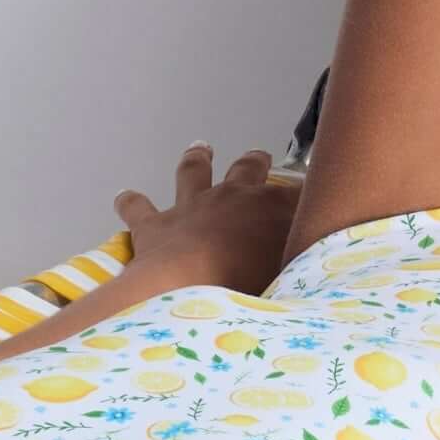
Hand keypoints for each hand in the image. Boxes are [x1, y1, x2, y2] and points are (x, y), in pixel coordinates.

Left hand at [114, 141, 297, 295]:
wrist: (188, 290)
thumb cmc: (248, 287)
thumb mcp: (291, 274)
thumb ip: (301, 261)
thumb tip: (313, 260)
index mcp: (270, 207)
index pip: (298, 193)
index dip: (307, 193)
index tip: (314, 196)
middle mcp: (231, 196)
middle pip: (247, 169)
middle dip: (256, 161)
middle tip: (261, 156)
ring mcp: (190, 206)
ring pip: (193, 172)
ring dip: (197, 160)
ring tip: (200, 149)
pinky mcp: (154, 225)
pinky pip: (138, 208)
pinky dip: (131, 203)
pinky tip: (125, 198)